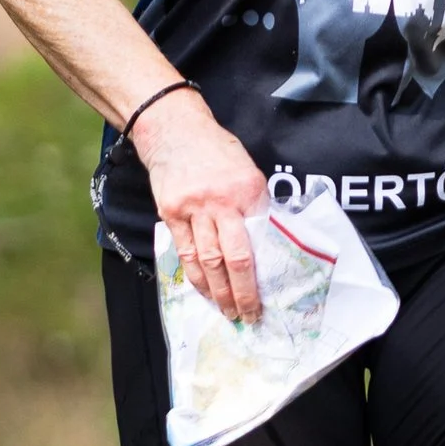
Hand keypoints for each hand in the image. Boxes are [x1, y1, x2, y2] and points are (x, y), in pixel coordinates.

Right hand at [136, 91, 271, 321]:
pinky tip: (205, 291)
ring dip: (219, 293)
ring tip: (228, 312)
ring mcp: (193, 209)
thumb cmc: (217, 150)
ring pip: (208, 262)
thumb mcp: (248, 171)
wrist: (174, 129)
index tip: (273, 293)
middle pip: (235, 259)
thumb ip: (255, 205)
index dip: (267, 270)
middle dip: (244, 293)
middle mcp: (221, 202)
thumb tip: (266, 241)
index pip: (262, 239)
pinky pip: (184, 253)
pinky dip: (196, 276)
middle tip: (250, 316)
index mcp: (249, 190)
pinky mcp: (171, 214)